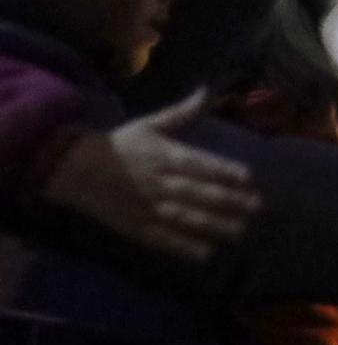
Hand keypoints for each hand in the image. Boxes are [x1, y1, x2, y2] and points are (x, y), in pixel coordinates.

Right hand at [41, 90, 260, 261]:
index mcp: (165, 156)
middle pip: (199, 192)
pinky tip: (206, 253)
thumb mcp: (149, 124)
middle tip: (256, 207)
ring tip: (240, 230)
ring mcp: (148, 206)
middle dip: (230, 200)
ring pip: (186, 217)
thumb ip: (181, 113)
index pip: (201, 164)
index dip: (225, 171)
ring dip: (214, 225)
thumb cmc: (119, 144)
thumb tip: (205, 91)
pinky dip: (184, 246)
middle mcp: (160, 182)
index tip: (249, 178)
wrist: (74, 167)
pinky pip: (163, 238)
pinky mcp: (136, 226)